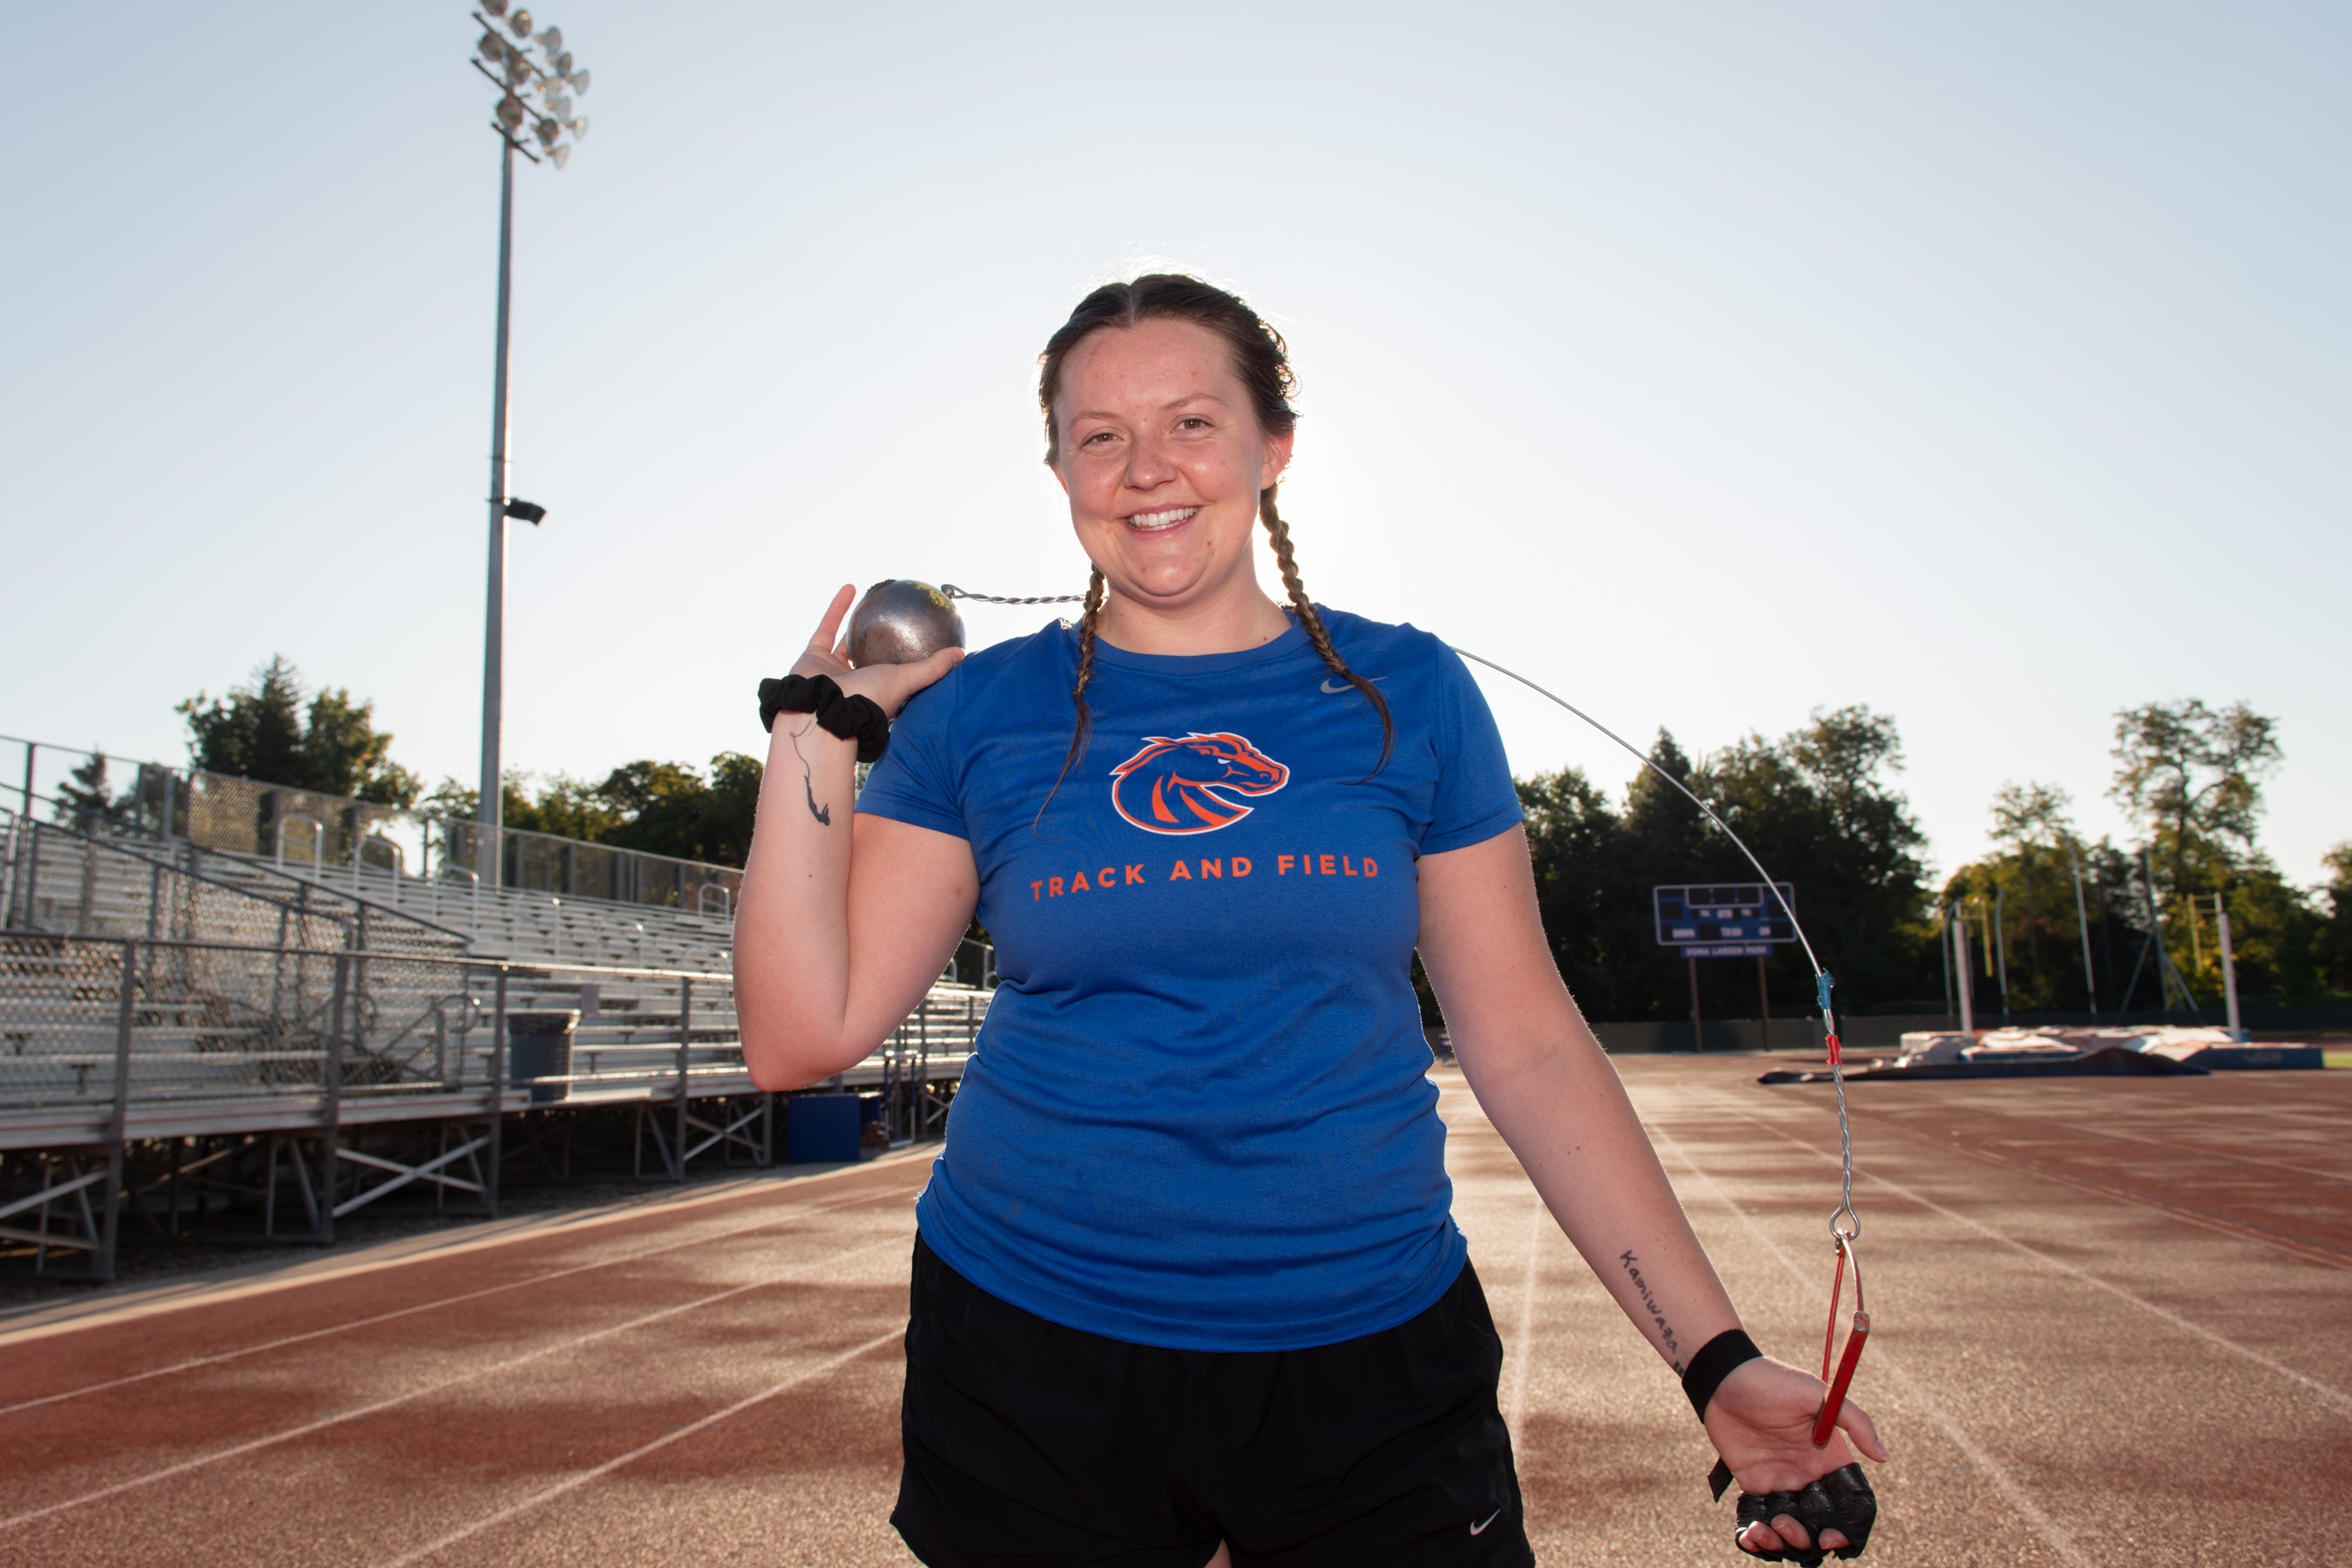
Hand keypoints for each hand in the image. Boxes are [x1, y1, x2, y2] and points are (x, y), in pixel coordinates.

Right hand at [792, 584, 963, 720]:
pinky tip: (852, 587)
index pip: (898, 679)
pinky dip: (838, 608)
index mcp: (879, 694)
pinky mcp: (813, 657)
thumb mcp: (906, 680)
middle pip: (872, 659)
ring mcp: (833, 672)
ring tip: (874, 601)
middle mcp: (857, 685)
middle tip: (896, 620)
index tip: (921, 645)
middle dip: (882, 643)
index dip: (910, 665)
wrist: (821, 708)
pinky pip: (828, 628)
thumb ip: (932, 668)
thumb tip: (961, 654)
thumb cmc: (867, 699)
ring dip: (859, 622)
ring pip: (847, 642)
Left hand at [1704, 1357, 1887, 1557]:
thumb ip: (1854, 1421)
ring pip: (1791, 1532)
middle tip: (1788, 1528)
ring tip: (1763, 1530)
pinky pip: (1759, 1522)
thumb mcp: (1815, 1393)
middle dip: (1810, 1540)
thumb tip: (1884, 1457)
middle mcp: (1809, 1477)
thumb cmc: (1772, 1381)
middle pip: (1821, 1527)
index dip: (1849, 1528)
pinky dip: (1755, 1538)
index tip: (1832, 1536)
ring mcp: (1781, 1484)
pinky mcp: (1754, 1486)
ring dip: (1781, 1543)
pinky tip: (1748, 1533)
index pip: (1851, 1505)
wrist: (1723, 1378)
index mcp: (1830, 1461)